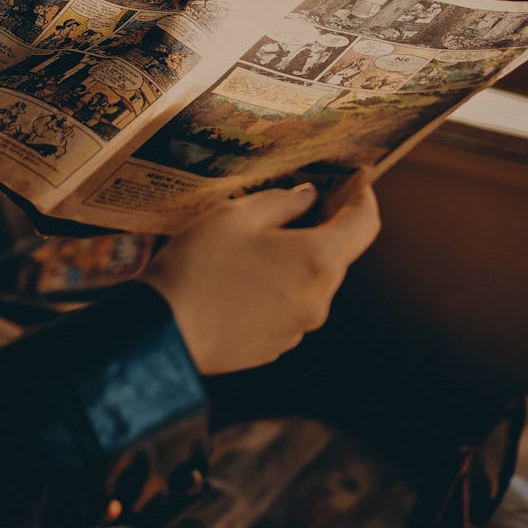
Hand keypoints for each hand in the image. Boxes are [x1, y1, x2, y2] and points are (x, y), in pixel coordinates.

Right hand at [142, 182, 379, 375]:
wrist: (162, 333)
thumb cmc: (200, 265)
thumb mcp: (237, 215)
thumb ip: (283, 201)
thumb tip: (309, 197)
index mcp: (317, 260)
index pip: (364, 224)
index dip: (363, 197)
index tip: (354, 181)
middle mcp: (318, 299)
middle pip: (335, 254)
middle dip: (317, 228)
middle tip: (282, 207)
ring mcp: (298, 328)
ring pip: (308, 281)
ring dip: (290, 260)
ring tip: (247, 246)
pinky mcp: (275, 346)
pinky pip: (287, 306)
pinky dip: (274, 288)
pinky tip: (236, 279)